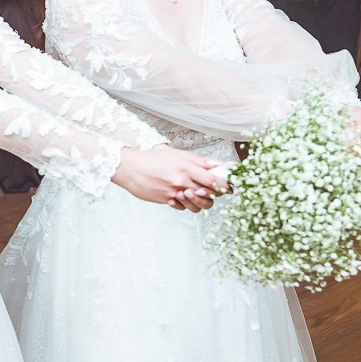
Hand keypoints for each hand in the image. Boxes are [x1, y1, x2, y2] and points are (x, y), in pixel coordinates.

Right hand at [112, 146, 228, 210]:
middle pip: (208, 195)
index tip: (231, 186)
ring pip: (197, 206)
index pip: (214, 180)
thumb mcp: (176, 153)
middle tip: (216, 190)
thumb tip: (216, 163)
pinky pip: (181, 208)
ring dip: (201, 201)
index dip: (226, 185)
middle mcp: (182, 182)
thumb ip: (197, 160)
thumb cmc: (151, 158)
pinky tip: (181, 196)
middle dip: (215, 195)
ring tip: (196, 193)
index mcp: (186, 168)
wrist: (129, 168)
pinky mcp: (165, 201)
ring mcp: (174, 193)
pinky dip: (184, 204)